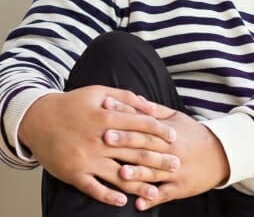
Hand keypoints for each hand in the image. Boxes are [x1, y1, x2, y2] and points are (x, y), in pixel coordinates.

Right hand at [18, 85, 178, 206]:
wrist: (38, 119)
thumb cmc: (72, 103)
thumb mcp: (99, 92)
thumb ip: (126, 97)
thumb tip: (149, 105)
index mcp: (107, 116)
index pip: (140, 124)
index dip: (160, 130)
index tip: (175, 136)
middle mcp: (99, 139)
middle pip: (135, 150)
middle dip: (158, 158)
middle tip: (176, 165)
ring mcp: (87, 158)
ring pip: (118, 173)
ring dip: (139, 183)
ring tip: (157, 190)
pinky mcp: (74, 173)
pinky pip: (94, 188)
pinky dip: (109, 195)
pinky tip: (124, 200)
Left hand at [108, 110, 229, 210]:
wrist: (220, 154)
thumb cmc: (193, 134)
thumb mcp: (177, 118)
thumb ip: (155, 110)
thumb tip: (135, 98)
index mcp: (167, 131)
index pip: (143, 121)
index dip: (125, 115)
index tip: (108, 110)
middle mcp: (171, 149)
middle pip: (146, 144)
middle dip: (126, 141)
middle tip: (105, 138)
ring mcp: (175, 169)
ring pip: (154, 171)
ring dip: (137, 173)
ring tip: (121, 173)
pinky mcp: (180, 187)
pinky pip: (165, 194)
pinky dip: (152, 198)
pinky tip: (140, 203)